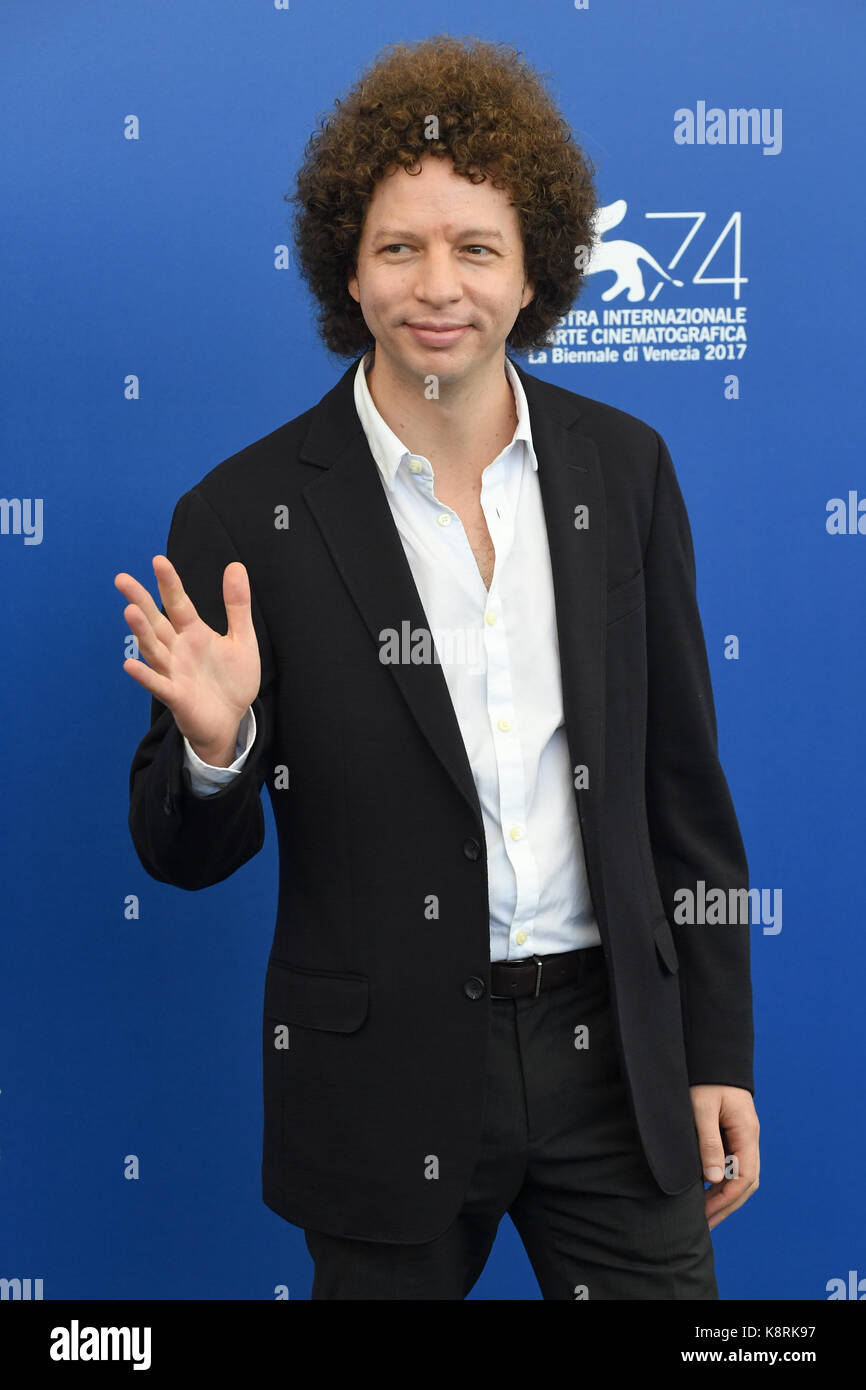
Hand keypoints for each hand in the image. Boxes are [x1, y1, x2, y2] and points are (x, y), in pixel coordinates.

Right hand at [115, 555, 260, 764]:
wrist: (231, 720)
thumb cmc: (232, 680)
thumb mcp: (243, 639)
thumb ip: (237, 605)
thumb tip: (236, 565)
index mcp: (193, 633)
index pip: (179, 603)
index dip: (169, 583)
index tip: (158, 561)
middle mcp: (178, 650)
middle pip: (156, 622)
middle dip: (140, 601)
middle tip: (122, 579)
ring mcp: (174, 673)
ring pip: (153, 649)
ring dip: (141, 632)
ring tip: (130, 611)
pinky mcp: (176, 697)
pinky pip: (159, 685)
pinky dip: (145, 676)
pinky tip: (129, 665)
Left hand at [690, 1084, 759, 1229]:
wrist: (711, 1054)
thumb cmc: (705, 1079)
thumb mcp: (701, 1109)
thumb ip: (709, 1143)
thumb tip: (715, 1180)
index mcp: (747, 1133)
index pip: (744, 1177)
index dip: (726, 1200)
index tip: (706, 1215)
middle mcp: (750, 1138)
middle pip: (746, 1182)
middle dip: (727, 1205)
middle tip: (705, 1224)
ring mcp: (744, 1136)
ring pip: (742, 1176)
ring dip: (725, 1197)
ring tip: (705, 1215)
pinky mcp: (734, 1133)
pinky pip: (734, 1164)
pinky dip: (723, 1182)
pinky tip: (706, 1191)